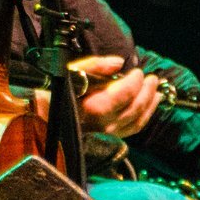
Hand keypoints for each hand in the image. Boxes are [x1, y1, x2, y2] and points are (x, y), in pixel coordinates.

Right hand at [30, 55, 162, 138]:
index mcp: (94, 107)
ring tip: (156, 91)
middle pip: (135, 108)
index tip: (138, 71)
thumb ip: (96, 66)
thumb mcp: (72, 71)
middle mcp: (104, 124)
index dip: (135, 81)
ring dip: (150, 105)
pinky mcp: (109, 137)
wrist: (43, 117)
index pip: (124, 94)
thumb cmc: (56, 91)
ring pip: (138, 121)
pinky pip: (133, 129)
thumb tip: (119, 63)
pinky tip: (149, 107)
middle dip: (146, 92)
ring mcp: (108, 133)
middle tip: (152, 78)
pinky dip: (145, 117)